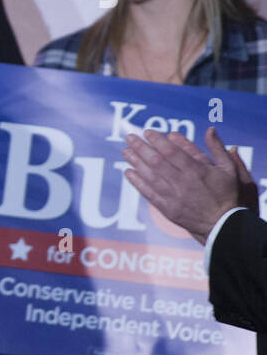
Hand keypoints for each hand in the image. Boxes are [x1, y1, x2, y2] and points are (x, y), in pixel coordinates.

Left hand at [122, 127, 255, 244]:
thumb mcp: (229, 169)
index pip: (172, 152)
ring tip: (125, 151)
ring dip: (136, 163)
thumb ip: (218, 148)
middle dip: (141, 148)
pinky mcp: (167, 208)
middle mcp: (182, 183)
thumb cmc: (227, 194)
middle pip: (156, 162)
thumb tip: (210, 129)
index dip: (158, 141)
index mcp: (197, 171)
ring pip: (150, 176)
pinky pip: (148, 193)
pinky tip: (128, 172)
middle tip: (130, 137)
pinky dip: (137, 182)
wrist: (223, 224)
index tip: (147, 132)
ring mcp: (173, 196)